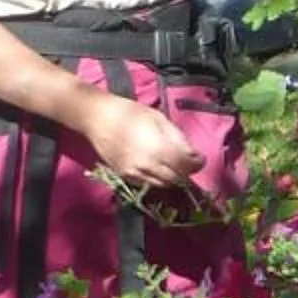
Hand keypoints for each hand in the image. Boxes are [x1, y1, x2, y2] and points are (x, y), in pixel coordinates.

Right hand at [82, 93, 204, 188]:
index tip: (199, 158)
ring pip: (163, 184)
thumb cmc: (131, 113)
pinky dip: (157, 178)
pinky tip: (156, 165)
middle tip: (187, 161)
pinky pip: (148, 183)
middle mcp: (149, 166)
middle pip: (177, 179)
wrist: (98, 118)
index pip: (187, 167)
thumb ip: (178, 139)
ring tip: (172, 163)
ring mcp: (136, 174)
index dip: (198, 163)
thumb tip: (193, 154)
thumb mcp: (160, 119)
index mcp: (160, 150)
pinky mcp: (125, 176)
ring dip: (173, 176)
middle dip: (186, 171)